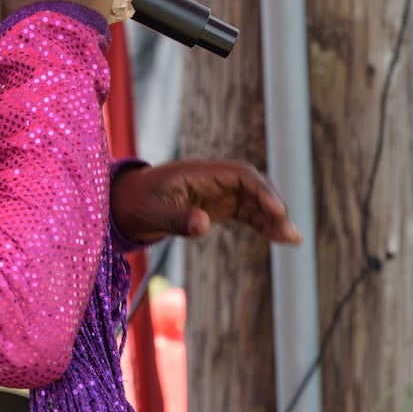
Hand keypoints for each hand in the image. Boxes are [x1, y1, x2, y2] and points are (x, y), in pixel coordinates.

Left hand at [110, 160, 302, 244]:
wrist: (120, 204)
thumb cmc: (131, 204)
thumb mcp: (149, 214)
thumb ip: (175, 219)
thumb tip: (204, 224)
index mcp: (197, 173)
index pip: (239, 174)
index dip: (261, 189)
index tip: (276, 210)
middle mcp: (211, 179)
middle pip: (253, 186)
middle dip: (272, 205)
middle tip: (287, 231)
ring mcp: (215, 192)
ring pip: (253, 200)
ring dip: (273, 217)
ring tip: (292, 239)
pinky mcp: (216, 207)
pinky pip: (245, 212)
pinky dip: (262, 223)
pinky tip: (280, 238)